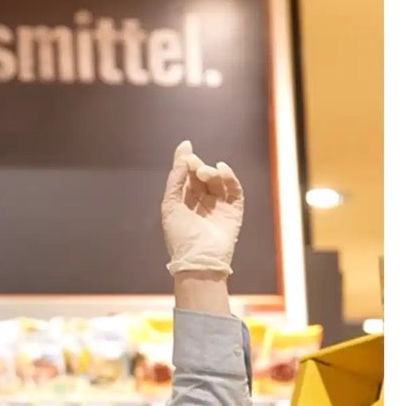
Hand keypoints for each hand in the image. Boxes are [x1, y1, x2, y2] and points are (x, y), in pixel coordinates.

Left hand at [161, 140, 244, 276]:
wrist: (199, 259)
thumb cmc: (180, 236)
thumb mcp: (170, 205)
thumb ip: (175, 180)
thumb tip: (183, 156)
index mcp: (183, 202)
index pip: (185, 177)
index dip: (185, 161)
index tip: (186, 146)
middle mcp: (201, 203)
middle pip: (201, 176)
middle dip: (198, 167)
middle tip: (194, 164)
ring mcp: (218, 207)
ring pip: (217, 181)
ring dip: (212, 172)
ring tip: (205, 172)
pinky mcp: (234, 211)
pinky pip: (234, 190)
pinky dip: (229, 178)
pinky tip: (221, 169)